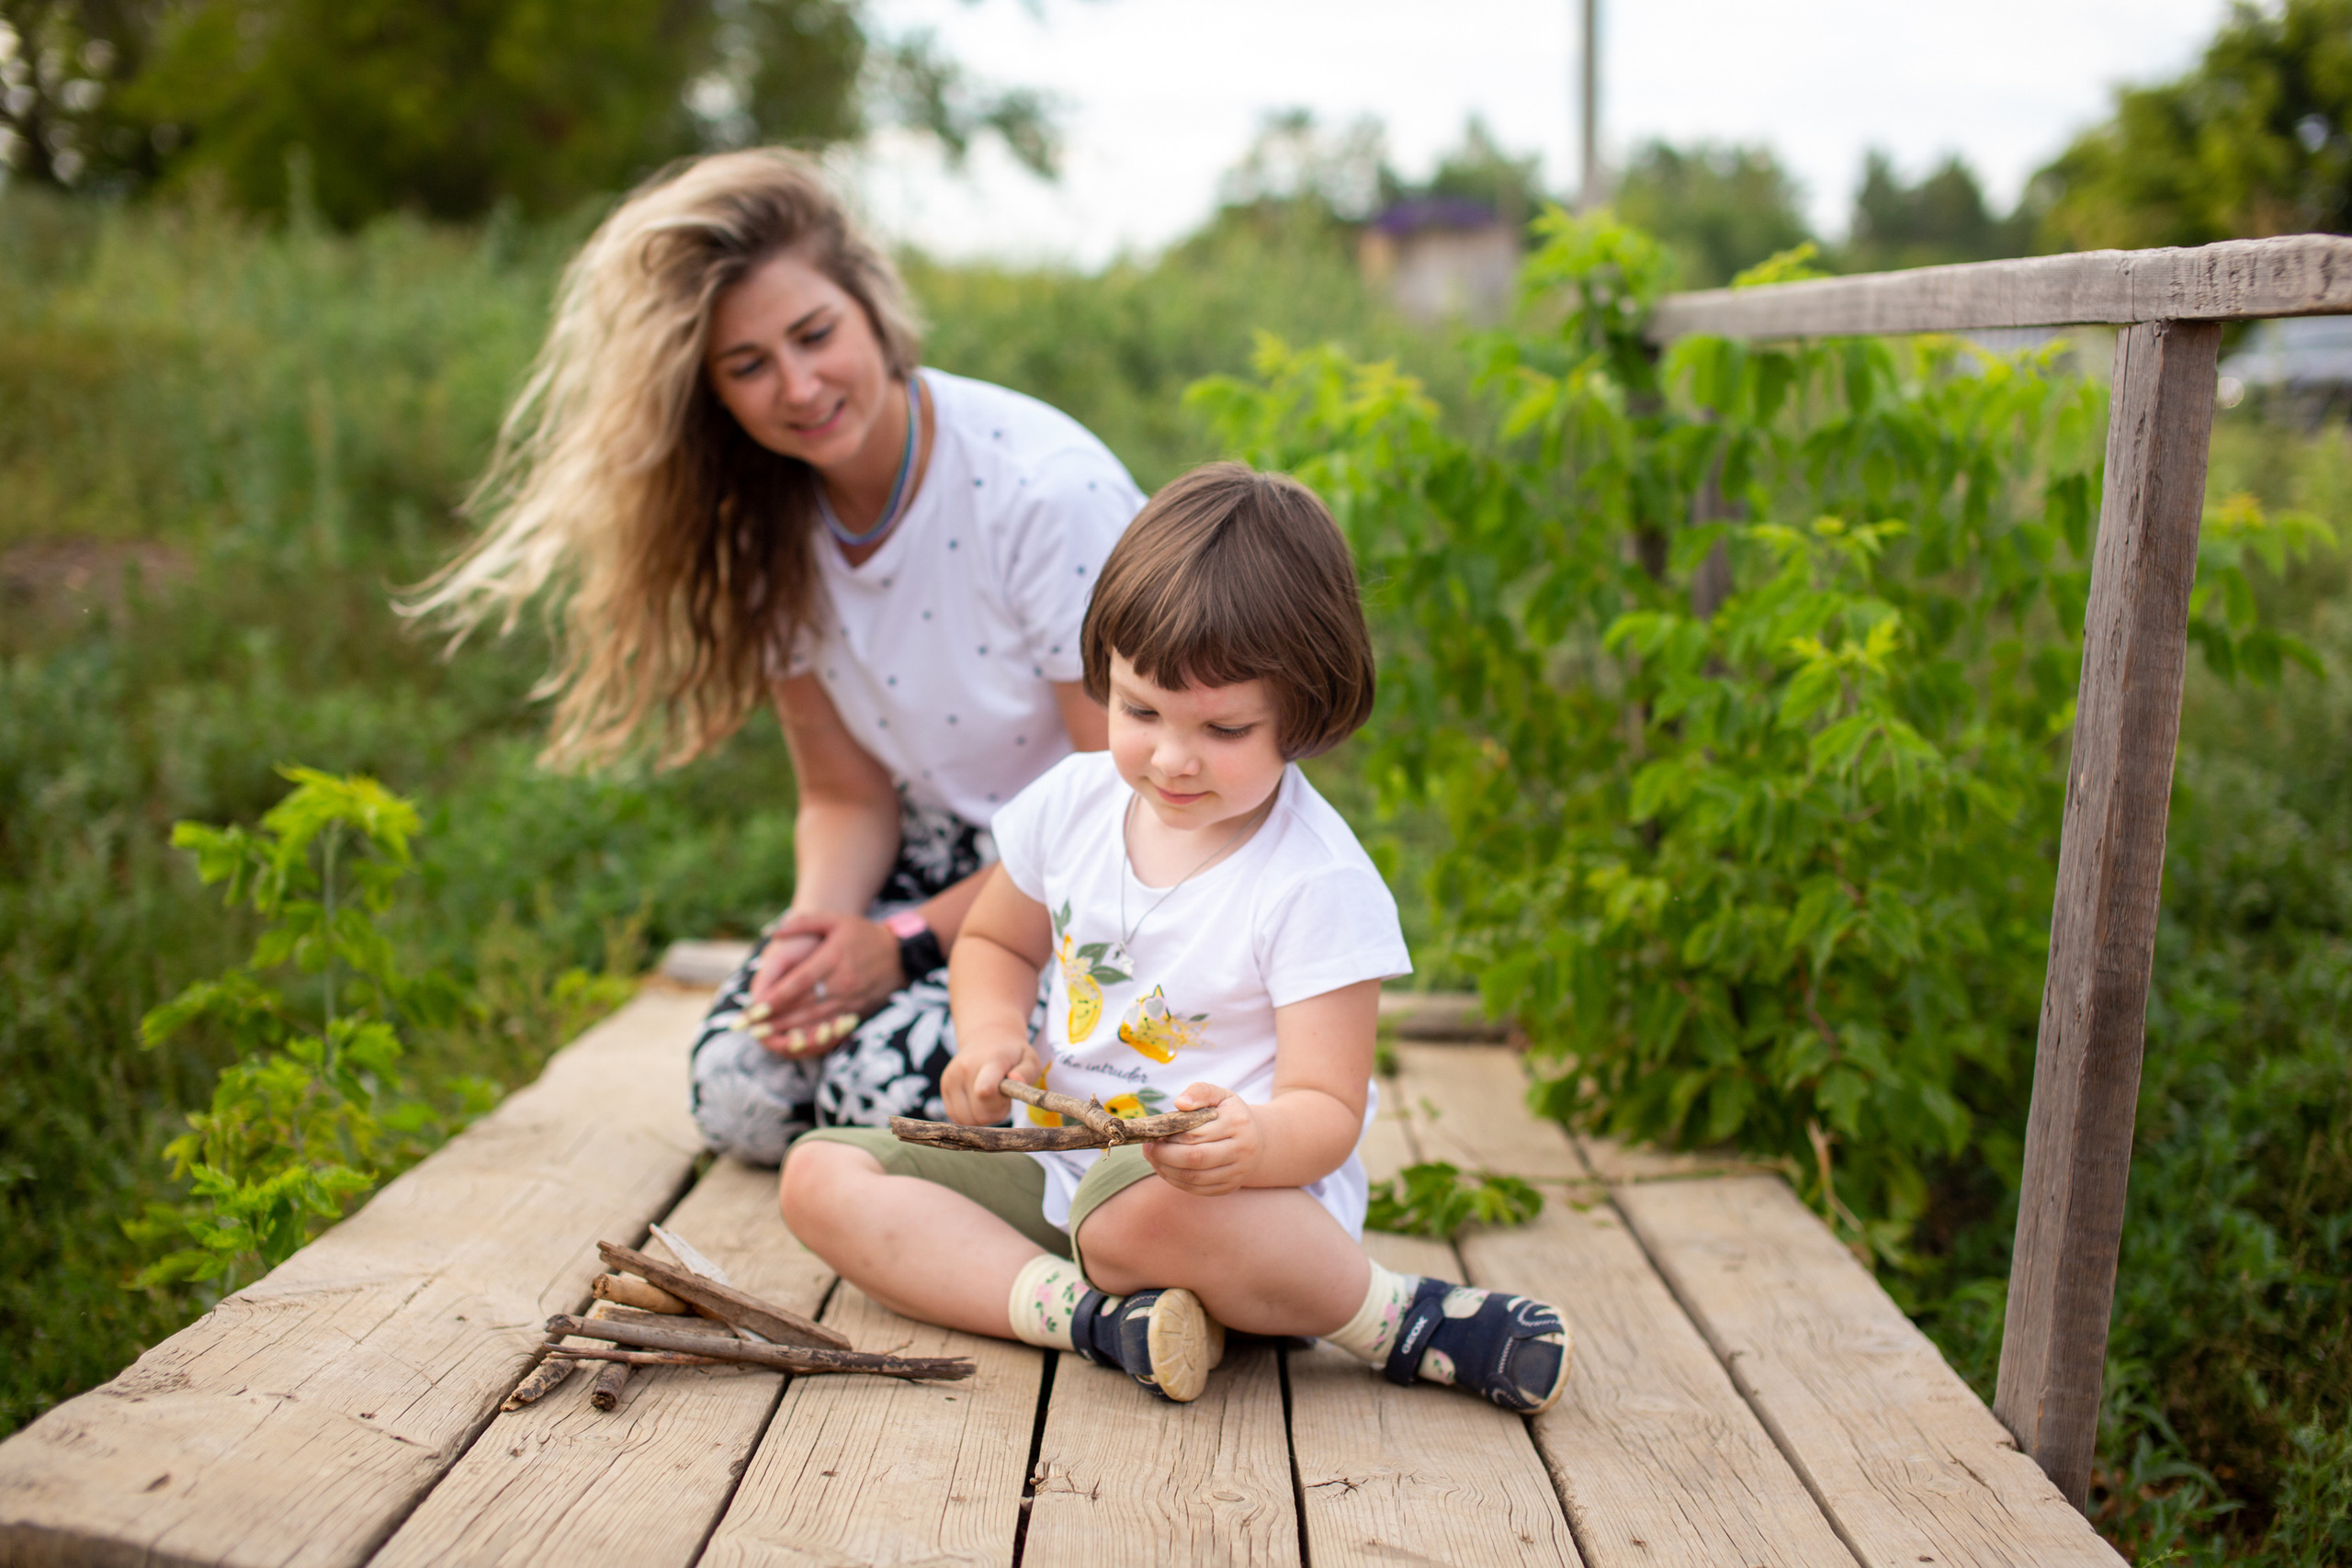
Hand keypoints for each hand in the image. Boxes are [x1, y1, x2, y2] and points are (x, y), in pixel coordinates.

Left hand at [742, 912, 904, 1057]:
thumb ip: (803, 922)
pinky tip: (794, 1043)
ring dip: (788, 1031)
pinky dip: (811, 1037)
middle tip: (750, 1029)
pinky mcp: (858, 1012)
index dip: (775, 999)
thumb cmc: (862, 933)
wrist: (901, 952)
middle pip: (803, 1006)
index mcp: (832, 958)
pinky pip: (831, 1029)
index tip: (753, 1009)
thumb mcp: (834, 919)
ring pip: (814, 1021)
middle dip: (774, 1020)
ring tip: (764, 1037)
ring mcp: (851, 1000)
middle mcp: (841, 982)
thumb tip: (774, 932)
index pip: (798, 983)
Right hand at [942, 1037, 1041, 1126]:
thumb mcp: (1029, 1059)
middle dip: (996, 1113)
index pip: (984, 1089)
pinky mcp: (944, 1087)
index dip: (994, 1104)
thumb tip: (1016, 1080)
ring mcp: (951, 1078)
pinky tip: (979, 1101)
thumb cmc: (1013, 1055)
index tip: (1005, 1098)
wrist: (987, 1038)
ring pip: (966, 1120)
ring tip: (991, 1099)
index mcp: (991, 1061)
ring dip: (982, 1117)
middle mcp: (966, 1068)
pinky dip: (970, 1116)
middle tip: (1003, 1098)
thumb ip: (1026, 1072)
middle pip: (979, 1114)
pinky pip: (957, 1118)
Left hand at [1143, 1083, 1256, 1196]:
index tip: (1153, 1132)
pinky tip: (1165, 1169)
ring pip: (1194, 1177)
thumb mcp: (1220, 1095)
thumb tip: (1179, 1103)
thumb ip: (1200, 1091)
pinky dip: (1176, 1181)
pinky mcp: (1228, 1187)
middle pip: (1194, 1158)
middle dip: (1164, 1155)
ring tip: (1153, 1158)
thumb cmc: (1230, 1114)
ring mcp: (1236, 1172)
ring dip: (1166, 1170)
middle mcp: (1241, 1150)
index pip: (1195, 1133)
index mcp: (1237, 1123)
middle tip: (1147, 1148)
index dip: (1170, 1135)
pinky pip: (1197, 1189)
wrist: (1258, 1141)